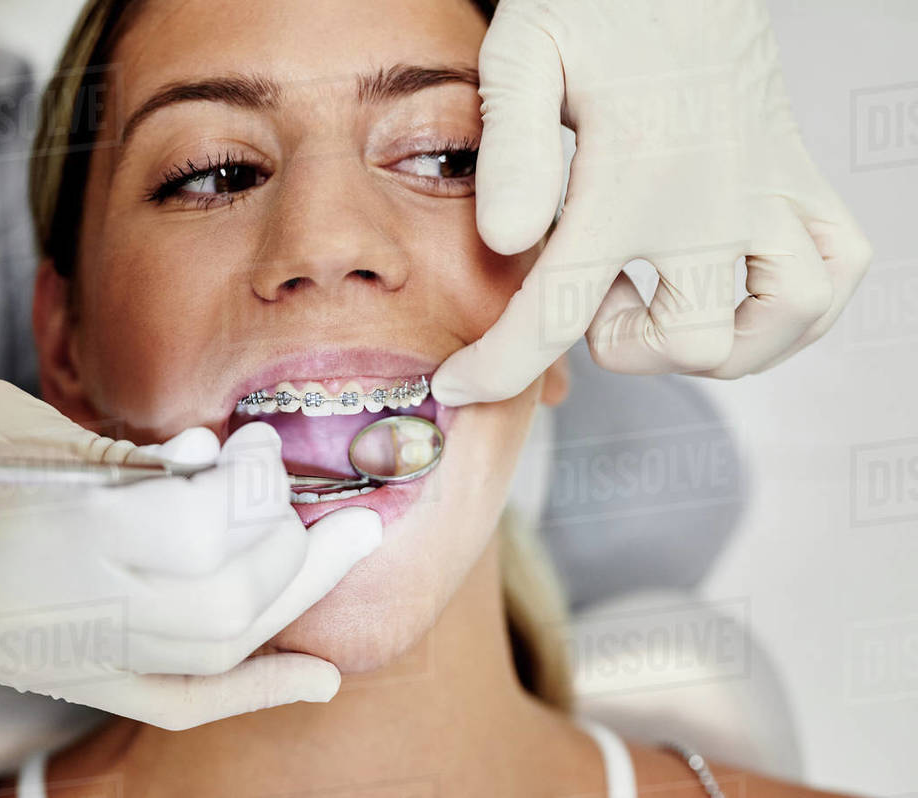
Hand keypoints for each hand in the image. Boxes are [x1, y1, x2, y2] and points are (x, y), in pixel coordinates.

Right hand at [0, 379, 381, 729]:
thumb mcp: (11, 422)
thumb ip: (122, 459)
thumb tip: (215, 466)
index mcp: (57, 532)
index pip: (206, 528)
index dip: (254, 484)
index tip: (262, 446)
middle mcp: (72, 610)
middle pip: (228, 599)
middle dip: (294, 547)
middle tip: (324, 503)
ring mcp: (69, 655)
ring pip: (216, 652)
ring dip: (291, 601)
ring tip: (334, 552)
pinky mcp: (65, 675)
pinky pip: (176, 700)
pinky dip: (254, 688)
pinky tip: (315, 678)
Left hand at [432, 0, 872, 404]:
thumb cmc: (593, 3)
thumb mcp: (524, 54)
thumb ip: (513, 147)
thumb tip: (507, 240)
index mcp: (631, 179)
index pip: (561, 311)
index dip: (501, 367)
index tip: (462, 386)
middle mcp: (712, 196)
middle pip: (692, 341)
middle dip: (626, 345)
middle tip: (591, 294)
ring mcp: (764, 189)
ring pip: (783, 318)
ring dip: (717, 337)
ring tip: (659, 298)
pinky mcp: (795, 175)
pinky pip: (838, 264)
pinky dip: (796, 302)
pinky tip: (735, 287)